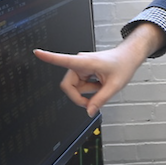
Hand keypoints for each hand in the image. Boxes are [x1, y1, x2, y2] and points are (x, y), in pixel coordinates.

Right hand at [33, 22, 165, 116]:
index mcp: (85, 62)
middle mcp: (79, 63)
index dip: (49, 58)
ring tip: (102, 86)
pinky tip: (100, 83)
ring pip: (75, 88)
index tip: (37, 53)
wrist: (129, 57)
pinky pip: (80, 86)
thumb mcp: (114, 86)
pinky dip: (90, 89)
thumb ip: (100, 100)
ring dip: (87, 92)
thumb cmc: (123, 65)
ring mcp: (80, 67)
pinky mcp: (82, 71)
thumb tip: (88, 111)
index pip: (63, 60)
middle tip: (93, 102)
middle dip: (79, 96)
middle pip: (68, 86)